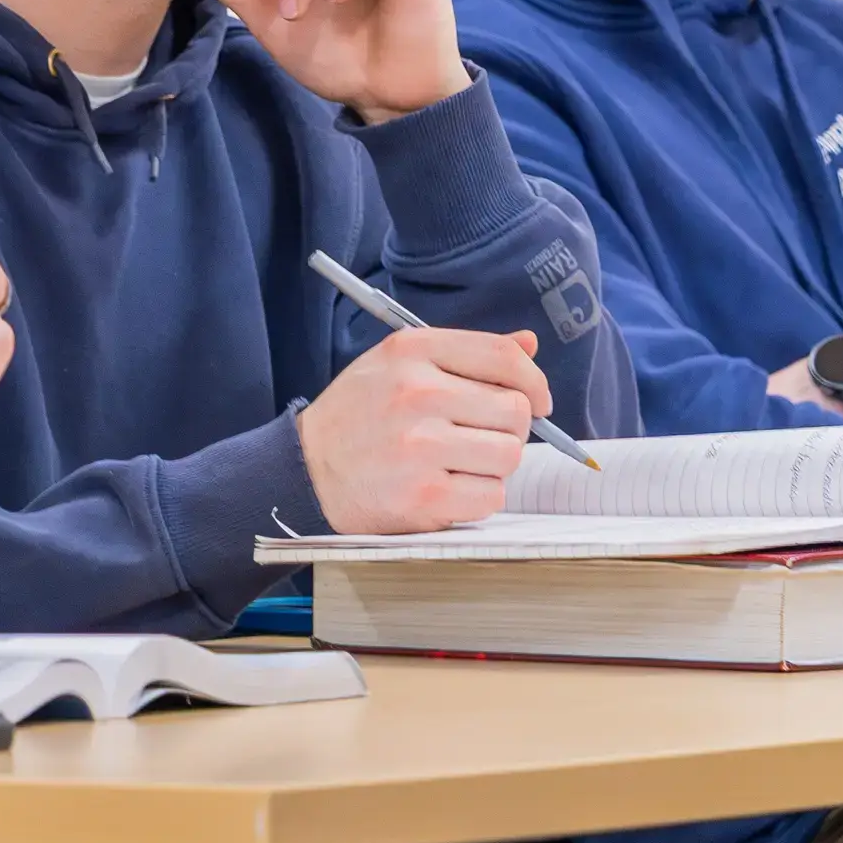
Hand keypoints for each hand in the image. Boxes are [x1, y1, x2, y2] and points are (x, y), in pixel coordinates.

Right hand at [296, 324, 551, 534]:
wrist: (304, 471)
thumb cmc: (358, 416)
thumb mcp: (398, 365)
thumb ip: (464, 355)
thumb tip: (529, 345)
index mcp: (413, 351)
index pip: (503, 355)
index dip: (534, 381)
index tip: (539, 400)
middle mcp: (418, 393)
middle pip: (515, 411)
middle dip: (510, 429)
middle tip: (481, 438)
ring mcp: (420, 447)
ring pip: (509, 456)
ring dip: (494, 466)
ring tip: (459, 464)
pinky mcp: (423, 497)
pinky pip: (490, 496)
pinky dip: (477, 497)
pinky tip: (447, 489)